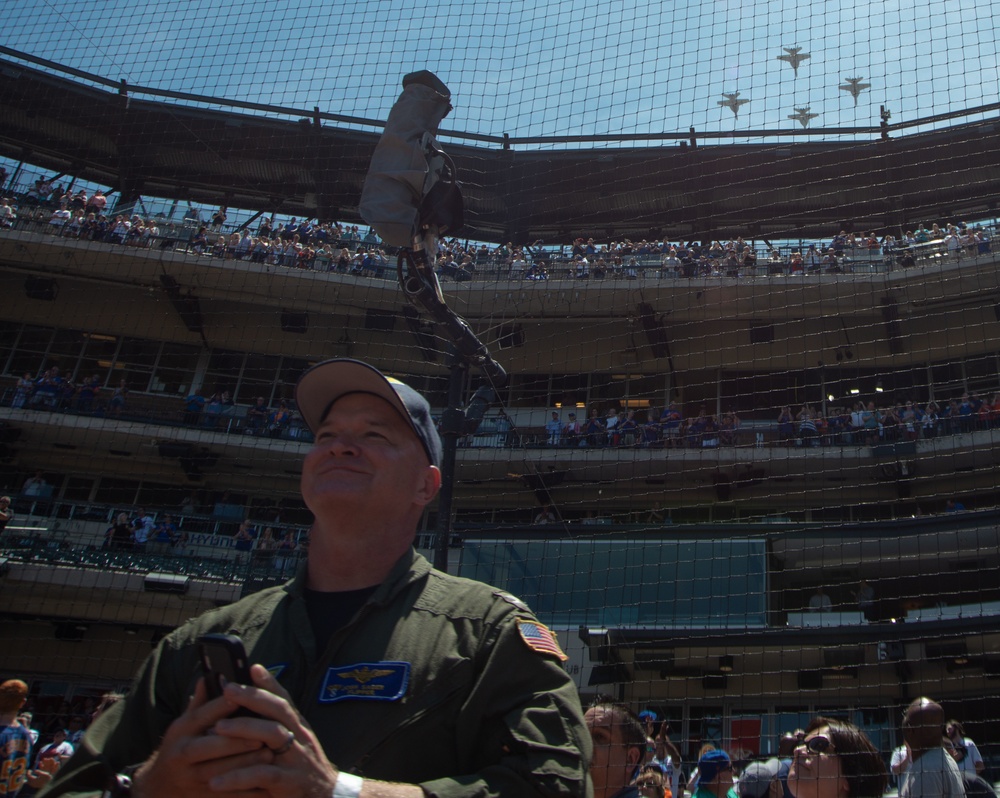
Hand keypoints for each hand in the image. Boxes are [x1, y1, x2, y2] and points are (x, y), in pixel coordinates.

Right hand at [130, 678, 273, 797]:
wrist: (160, 787)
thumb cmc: (179, 747)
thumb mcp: (183, 724)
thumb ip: (200, 702)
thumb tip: (210, 675)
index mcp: (180, 731)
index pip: (200, 717)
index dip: (220, 707)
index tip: (242, 698)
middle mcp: (181, 754)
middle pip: (209, 747)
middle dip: (236, 741)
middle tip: (263, 735)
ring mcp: (189, 777)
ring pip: (218, 772)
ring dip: (244, 764)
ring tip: (268, 754)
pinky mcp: (201, 796)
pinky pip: (224, 794)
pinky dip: (244, 790)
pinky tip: (264, 781)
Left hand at [207, 665, 338, 797]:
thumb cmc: (302, 769)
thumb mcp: (295, 744)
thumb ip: (276, 726)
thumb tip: (254, 705)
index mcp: (298, 727)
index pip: (285, 699)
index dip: (270, 683)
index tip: (253, 667)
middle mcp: (300, 737)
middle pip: (279, 710)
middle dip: (253, 697)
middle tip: (227, 690)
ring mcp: (296, 758)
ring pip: (273, 734)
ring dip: (244, 729)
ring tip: (217, 728)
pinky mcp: (289, 782)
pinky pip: (262, 774)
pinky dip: (238, 777)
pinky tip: (216, 780)